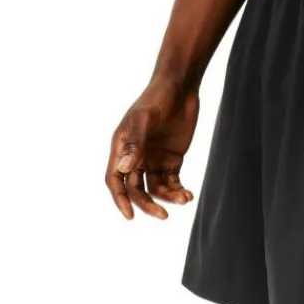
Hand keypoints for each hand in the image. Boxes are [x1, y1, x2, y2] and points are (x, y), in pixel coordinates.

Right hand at [105, 78, 199, 219]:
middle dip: (148, 204)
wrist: (181, 88)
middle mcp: (135, 156)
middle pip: (136, 189)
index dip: (120, 199)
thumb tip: (124, 168)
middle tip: (163, 216)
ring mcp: (153, 159)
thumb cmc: (157, 98)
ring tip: (184, 198)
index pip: (115, 179)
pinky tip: (187, 194)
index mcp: (122, 147)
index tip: (130, 216)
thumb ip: (135, 142)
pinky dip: (178, 190)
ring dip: (168, 198)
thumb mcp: (144, 118)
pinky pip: (172, 182)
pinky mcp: (171, 160)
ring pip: (156, 189)